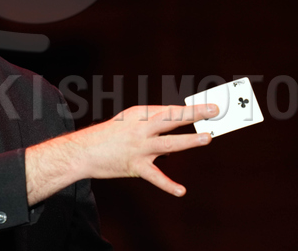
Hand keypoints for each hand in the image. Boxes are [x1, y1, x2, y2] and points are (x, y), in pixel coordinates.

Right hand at [25, 104, 217, 204]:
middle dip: (194, 115)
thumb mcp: (128, 120)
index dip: (191, 109)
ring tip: (206, 138)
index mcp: (139, 114)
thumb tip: (176, 132)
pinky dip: (168, 185)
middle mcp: (141, 128)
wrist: (83, 151)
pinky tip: (181, 190)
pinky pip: (155, 177)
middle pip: (172, 119)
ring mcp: (139, 148)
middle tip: (214, 111)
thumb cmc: (108, 135)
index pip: (170, 110)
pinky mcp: (135, 166)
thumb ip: (151, 124)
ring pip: (168, 144)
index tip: (210, 107)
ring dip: (189, 141)